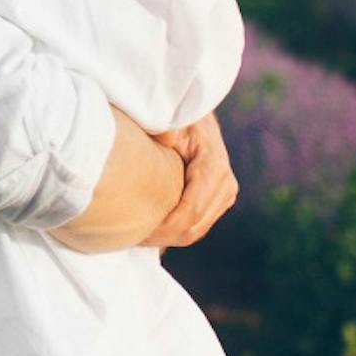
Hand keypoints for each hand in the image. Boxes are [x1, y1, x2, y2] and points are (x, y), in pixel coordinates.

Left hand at [140, 114, 236, 249]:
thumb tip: (167, 137)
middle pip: (193, 227)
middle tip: (130, 238)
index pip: (190, 212)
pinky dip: (174, 233)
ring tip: (137, 235)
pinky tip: (150, 230)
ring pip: (195, 232)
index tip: (136, 232)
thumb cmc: (177, 117)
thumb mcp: (170, 118)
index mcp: (213, 166)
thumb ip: (166, 128)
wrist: (197, 118)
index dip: (164, 228)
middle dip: (162, 237)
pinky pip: (197, 227)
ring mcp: (225, 194)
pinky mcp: (220, 201)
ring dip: (167, 238)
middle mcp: (225, 183)